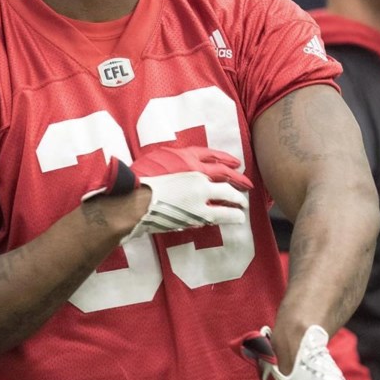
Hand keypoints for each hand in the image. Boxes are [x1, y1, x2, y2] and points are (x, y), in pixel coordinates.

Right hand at [84, 146, 252, 243]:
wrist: (134, 202)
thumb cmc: (142, 178)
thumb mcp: (162, 159)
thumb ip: (180, 162)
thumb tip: (188, 166)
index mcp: (191, 165)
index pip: (217, 163)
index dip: (229, 164)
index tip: (238, 166)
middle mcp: (199, 183)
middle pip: (227, 186)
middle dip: (239, 191)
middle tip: (246, 193)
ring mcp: (199, 202)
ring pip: (226, 205)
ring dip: (236, 209)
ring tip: (241, 213)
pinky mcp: (195, 218)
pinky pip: (216, 217)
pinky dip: (226, 217)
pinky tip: (230, 219)